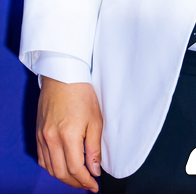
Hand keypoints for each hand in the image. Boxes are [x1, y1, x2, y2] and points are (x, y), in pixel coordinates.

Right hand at [37, 77, 102, 191]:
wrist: (62, 75)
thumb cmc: (82, 93)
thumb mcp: (95, 119)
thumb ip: (94, 147)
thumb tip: (95, 170)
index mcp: (68, 135)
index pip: (76, 169)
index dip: (86, 181)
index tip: (94, 185)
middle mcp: (52, 139)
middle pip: (61, 173)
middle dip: (75, 182)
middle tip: (87, 184)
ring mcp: (43, 137)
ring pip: (50, 168)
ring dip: (64, 177)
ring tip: (77, 177)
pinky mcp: (38, 133)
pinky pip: (42, 159)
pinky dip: (52, 167)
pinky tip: (62, 166)